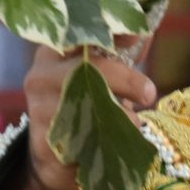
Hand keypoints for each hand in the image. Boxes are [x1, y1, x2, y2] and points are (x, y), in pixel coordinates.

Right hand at [7, 46, 158, 189]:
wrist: (51, 157)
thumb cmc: (82, 106)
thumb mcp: (95, 76)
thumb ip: (116, 53)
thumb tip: (143, 31)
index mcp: (52, 54)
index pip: (79, 34)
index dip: (110, 33)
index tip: (137, 35)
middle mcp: (40, 79)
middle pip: (86, 71)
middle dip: (125, 80)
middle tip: (149, 93)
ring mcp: (39, 112)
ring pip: (90, 108)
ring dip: (121, 118)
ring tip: (133, 125)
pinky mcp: (46, 146)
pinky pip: (88, 141)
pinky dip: (109, 144)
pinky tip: (115, 146)